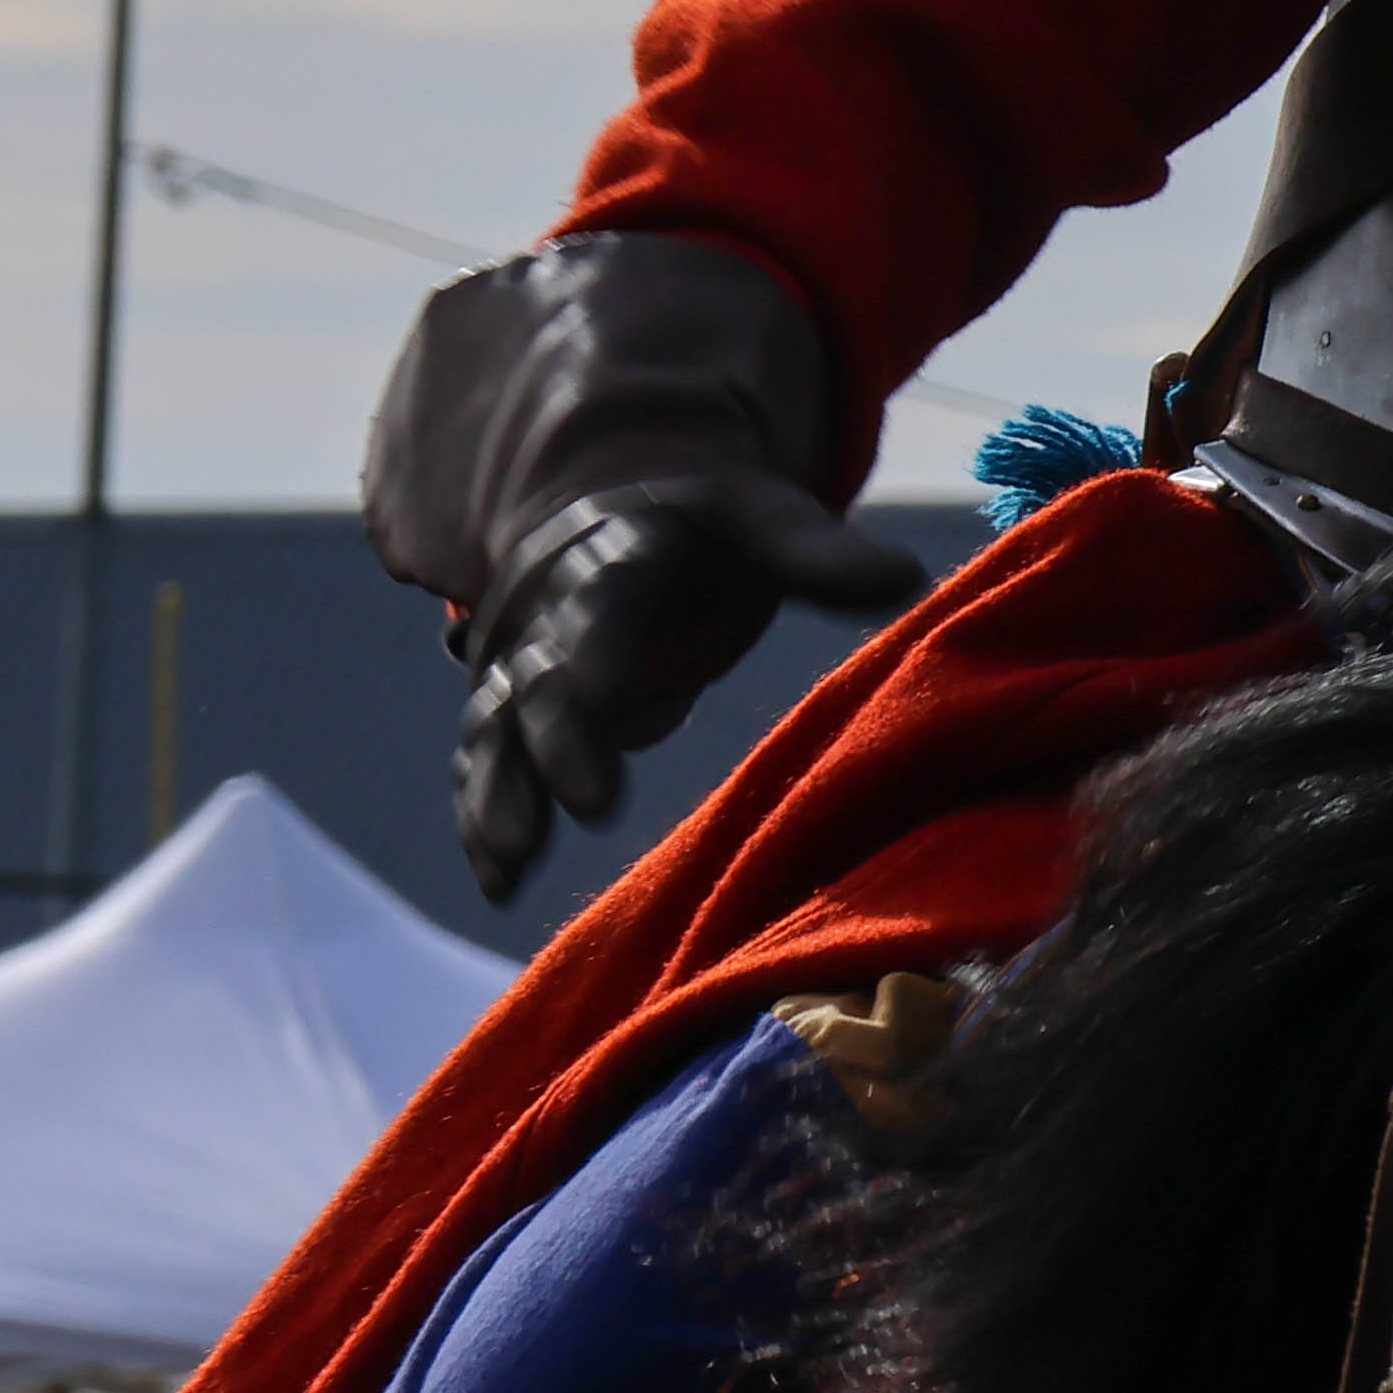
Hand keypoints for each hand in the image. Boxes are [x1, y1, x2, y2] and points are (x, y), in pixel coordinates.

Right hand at [446, 472, 927, 899]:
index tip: (608, 703)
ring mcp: (523, 667)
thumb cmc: (705, 528)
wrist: (613, 510)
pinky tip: (499, 883)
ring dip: (500, 797)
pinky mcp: (514, 713)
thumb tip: (909, 579)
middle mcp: (552, 617)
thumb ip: (818, 554)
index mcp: (615, 560)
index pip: (600, 609)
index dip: (600, 658)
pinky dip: (484, 819)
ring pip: (499, 734)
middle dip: (558, 743)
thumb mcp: (759, 520)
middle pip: (544, 682)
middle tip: (592, 803)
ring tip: (508, 868)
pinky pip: (488, 766)